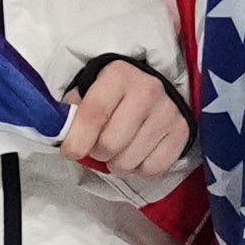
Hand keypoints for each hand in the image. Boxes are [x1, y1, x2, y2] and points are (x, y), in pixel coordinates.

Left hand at [58, 60, 188, 177]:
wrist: (156, 86)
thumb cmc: (114, 91)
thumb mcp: (89, 88)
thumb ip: (73, 108)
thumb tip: (61, 134)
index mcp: (119, 75)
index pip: (93, 114)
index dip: (77, 140)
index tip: (70, 151)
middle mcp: (148, 90)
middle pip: (110, 145)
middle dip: (97, 153)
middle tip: (99, 146)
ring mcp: (168, 112)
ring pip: (129, 162)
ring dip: (116, 164)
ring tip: (118, 150)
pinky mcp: (183, 132)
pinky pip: (152, 169)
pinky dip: (139, 169)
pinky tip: (137, 154)